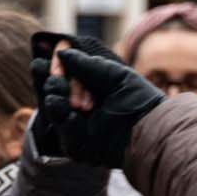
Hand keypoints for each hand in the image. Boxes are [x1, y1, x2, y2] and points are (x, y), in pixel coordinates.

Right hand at [37, 37, 164, 168]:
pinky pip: (60, 126)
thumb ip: (87, 64)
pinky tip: (62, 105)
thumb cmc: (138, 101)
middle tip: (56, 76)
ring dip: (54, 93)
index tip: (48, 55)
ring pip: (53, 105)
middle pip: (54, 87)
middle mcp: (80, 105)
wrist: (148, 130)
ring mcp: (76, 125)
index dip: (56, 65)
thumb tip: (61, 51)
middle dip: (54, 78)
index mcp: (91, 87)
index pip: (65, 72)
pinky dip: (59, 113)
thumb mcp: (113, 76)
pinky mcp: (74, 144)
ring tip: (60, 90)